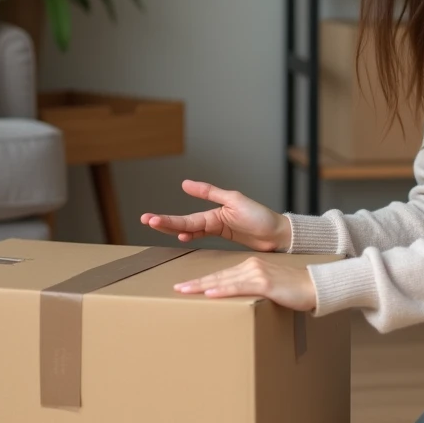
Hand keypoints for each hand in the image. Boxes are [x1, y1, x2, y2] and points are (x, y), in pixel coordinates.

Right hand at [141, 180, 291, 251]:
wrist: (278, 234)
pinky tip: (180, 238)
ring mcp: (218, 228)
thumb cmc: (261, 217)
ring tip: (155, 226)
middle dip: (164, 223)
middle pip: (184, 223)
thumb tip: (184, 184)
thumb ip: (209, 192)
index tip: (150, 219)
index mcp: (215, 210)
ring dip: (173, 228)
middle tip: (145, 221)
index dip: (168, 219)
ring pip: (190, 229)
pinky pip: (202, 236)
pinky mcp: (225, 237)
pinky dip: (191, 236)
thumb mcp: (234, 200)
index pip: (186, 217)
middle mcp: (213, 218)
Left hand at [173, 256, 316, 311]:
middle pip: (218, 276)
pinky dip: (223, 290)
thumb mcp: (270, 288)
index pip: (221, 275)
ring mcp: (257, 273)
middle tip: (177, 287)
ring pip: (224, 280)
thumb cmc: (295, 290)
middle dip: (196, 283)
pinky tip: (210, 294)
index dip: (203, 281)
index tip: (186, 286)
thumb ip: (253, 291)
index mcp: (251, 267)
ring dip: (203, 286)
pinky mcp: (265, 283)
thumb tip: (240, 303)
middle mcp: (251, 266)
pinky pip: (239, 287)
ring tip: (185, 291)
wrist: (315, 286)